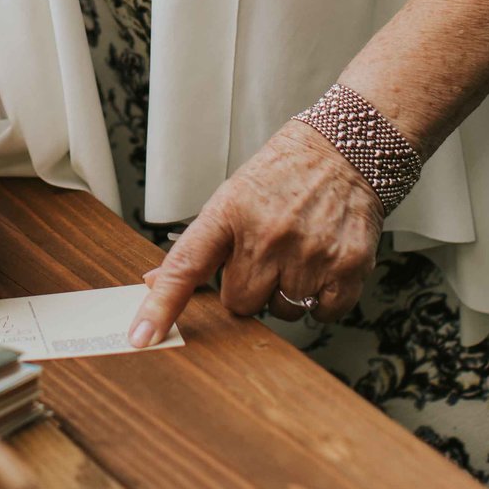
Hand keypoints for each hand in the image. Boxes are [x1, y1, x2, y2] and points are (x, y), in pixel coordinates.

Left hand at [125, 119, 383, 347]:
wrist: (346, 152)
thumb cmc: (284, 175)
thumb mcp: (232, 197)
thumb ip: (198, 244)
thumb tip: (153, 281)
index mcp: (230, 213)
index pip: (185, 266)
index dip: (161, 306)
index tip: (141, 337)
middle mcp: (267, 234)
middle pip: (239, 303)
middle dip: (250, 287)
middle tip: (267, 254)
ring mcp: (308, 252)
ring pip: (282, 311)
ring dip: (288, 292)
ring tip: (298, 253)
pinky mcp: (346, 267)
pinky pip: (322, 314)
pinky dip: (323, 300)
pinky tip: (323, 264)